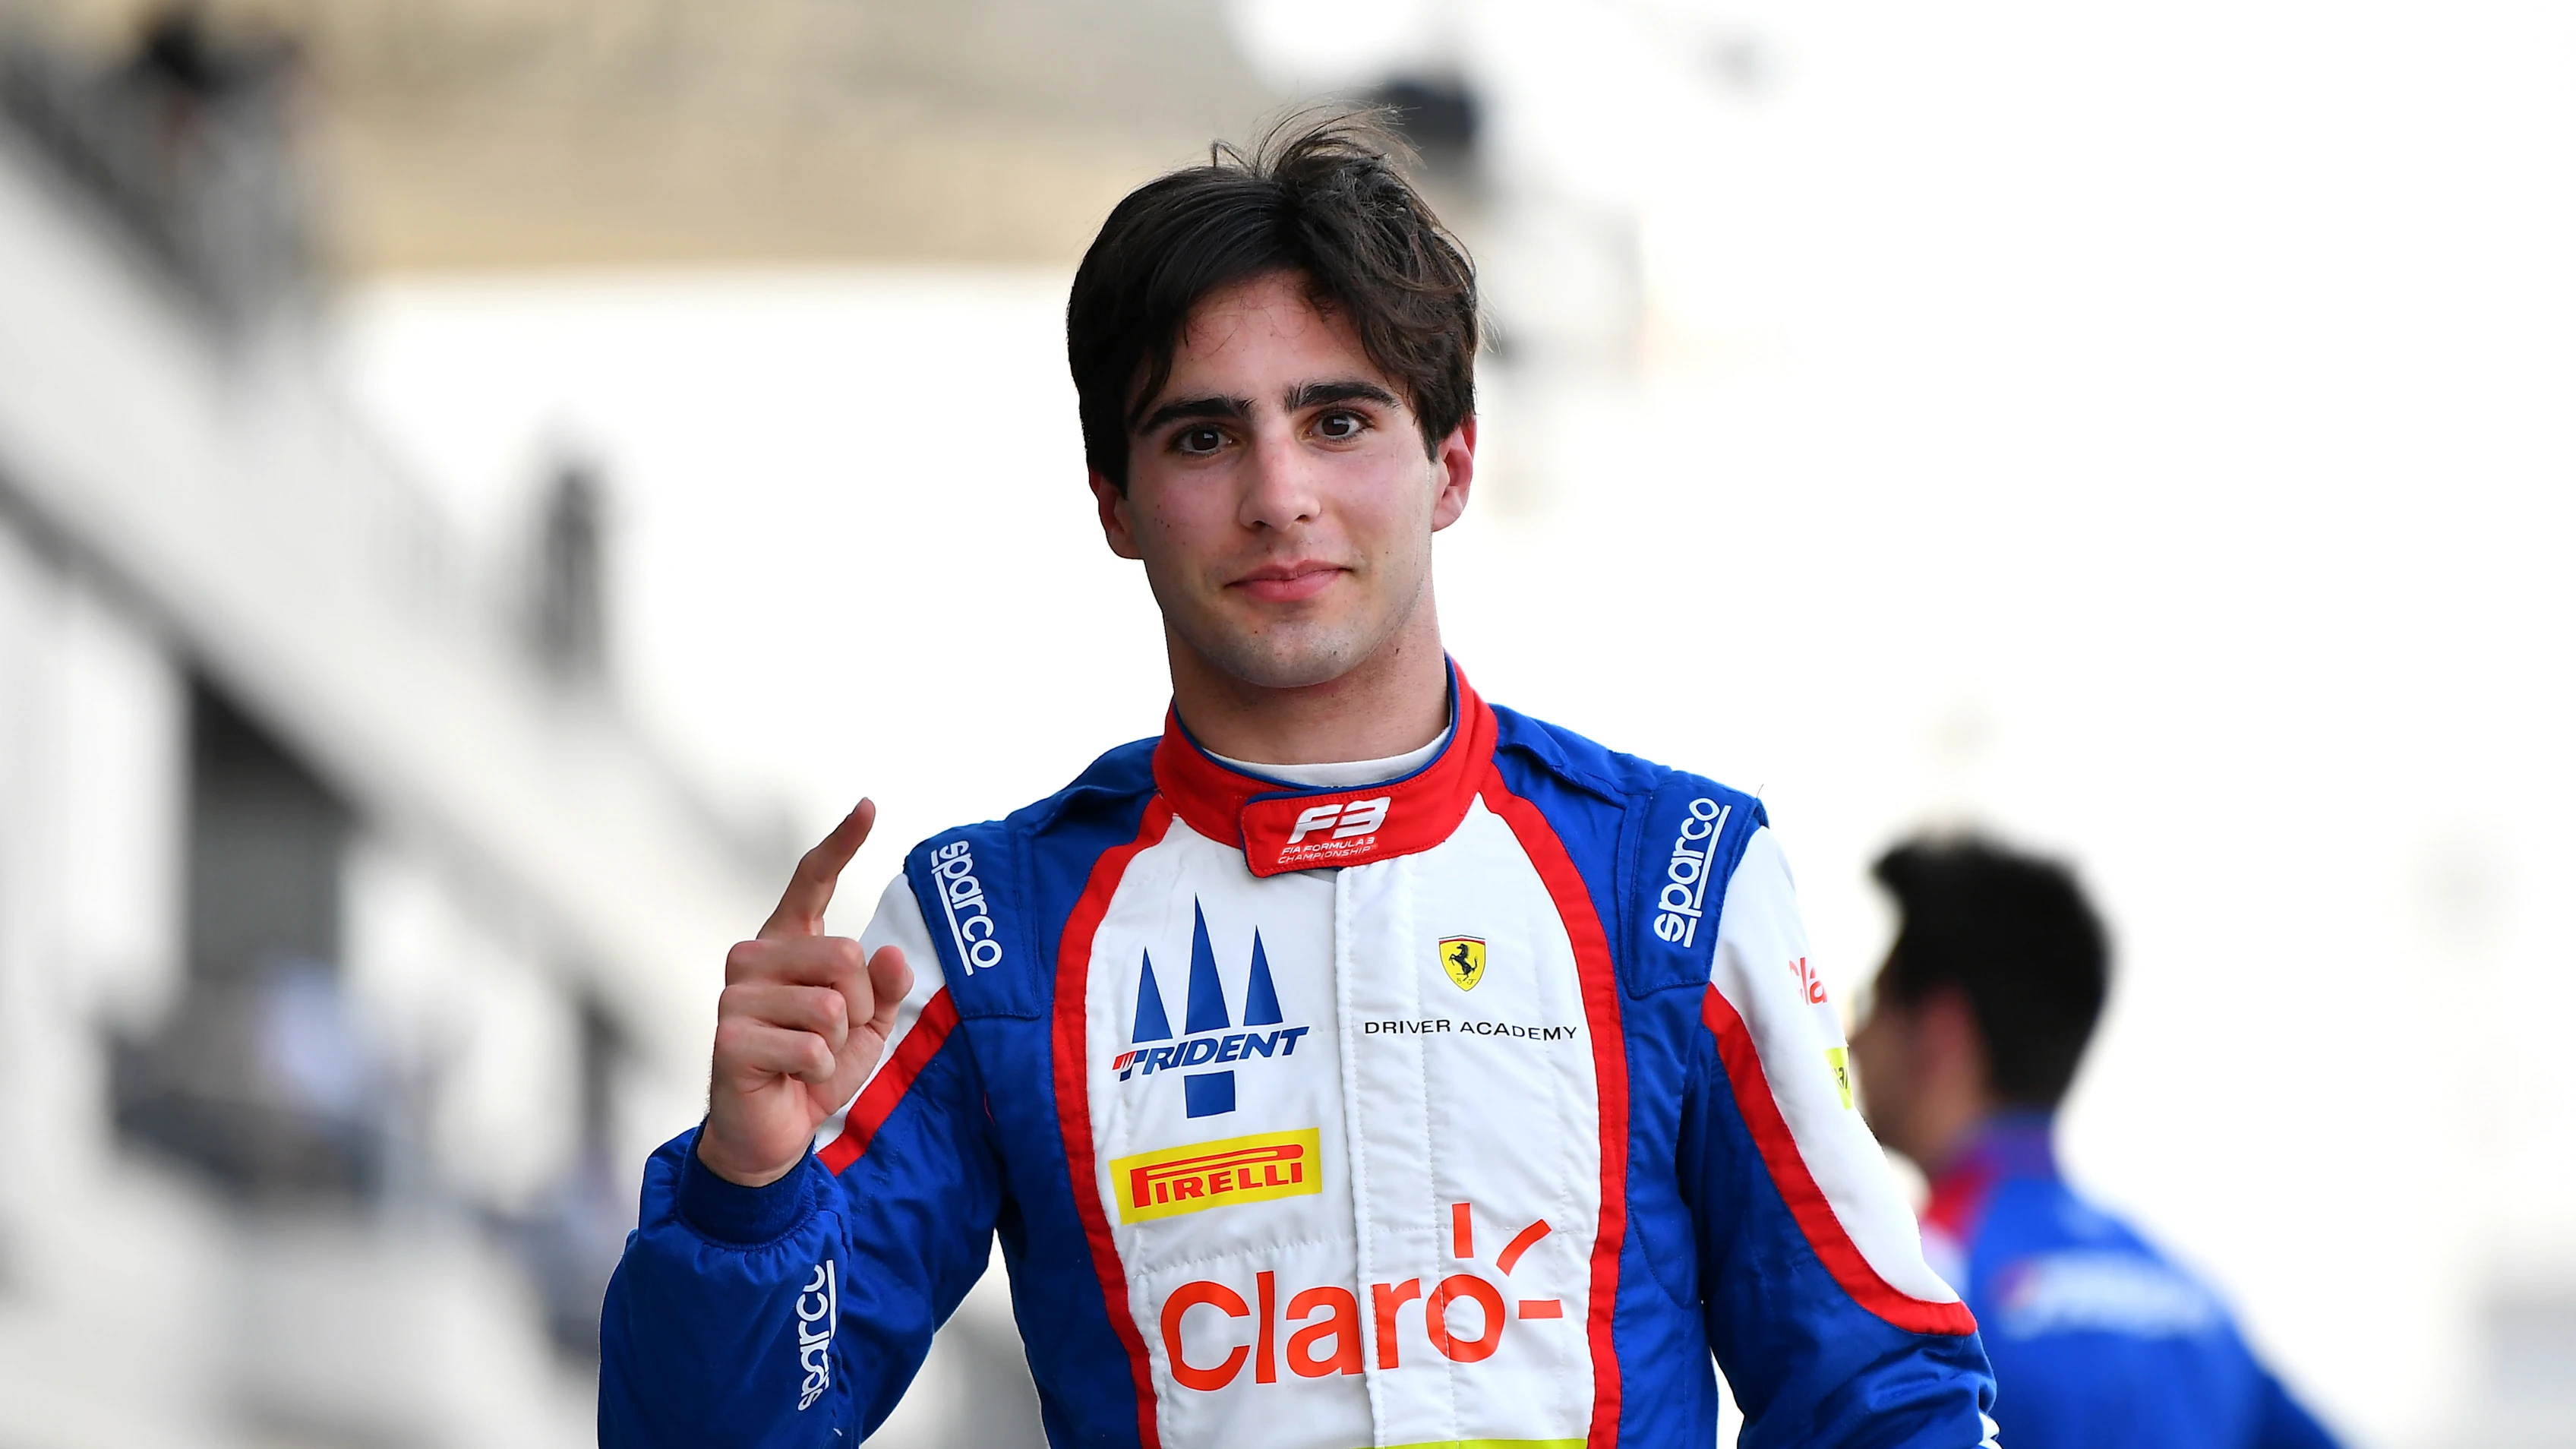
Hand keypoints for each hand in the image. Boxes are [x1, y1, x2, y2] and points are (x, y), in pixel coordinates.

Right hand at [697, 800, 914, 1186]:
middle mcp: (753, 957)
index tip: (869, 806)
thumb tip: (889, 953)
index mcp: (786, 945)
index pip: (811, 883)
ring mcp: (735, 995)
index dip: (841, 843)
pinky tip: (792, 1078)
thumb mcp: (864, 1028)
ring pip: (832, 1005)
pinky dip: (820, 1071)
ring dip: (838, 1045)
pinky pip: (813, 1046)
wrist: (770, 1133)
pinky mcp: (729, 1037)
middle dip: (858, 1006)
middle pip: (846, 955)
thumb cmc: (814, 1072)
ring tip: (808, 1059)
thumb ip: (882, 988)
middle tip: (831, 1037)